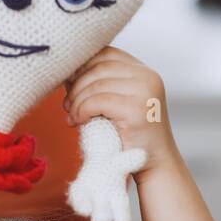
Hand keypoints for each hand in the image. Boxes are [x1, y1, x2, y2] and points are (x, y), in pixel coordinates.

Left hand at [63, 46, 176, 176]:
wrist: (154, 166)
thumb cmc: (130, 137)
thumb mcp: (117, 103)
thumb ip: (102, 85)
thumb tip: (69, 72)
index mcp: (145, 72)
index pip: (107, 54)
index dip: (83, 65)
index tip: (69, 82)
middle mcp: (148, 77)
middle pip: (100, 67)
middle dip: (77, 84)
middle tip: (67, 103)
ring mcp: (145, 92)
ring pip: (96, 84)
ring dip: (77, 100)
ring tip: (72, 114)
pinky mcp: (136, 109)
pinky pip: (97, 101)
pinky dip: (82, 110)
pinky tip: (78, 121)